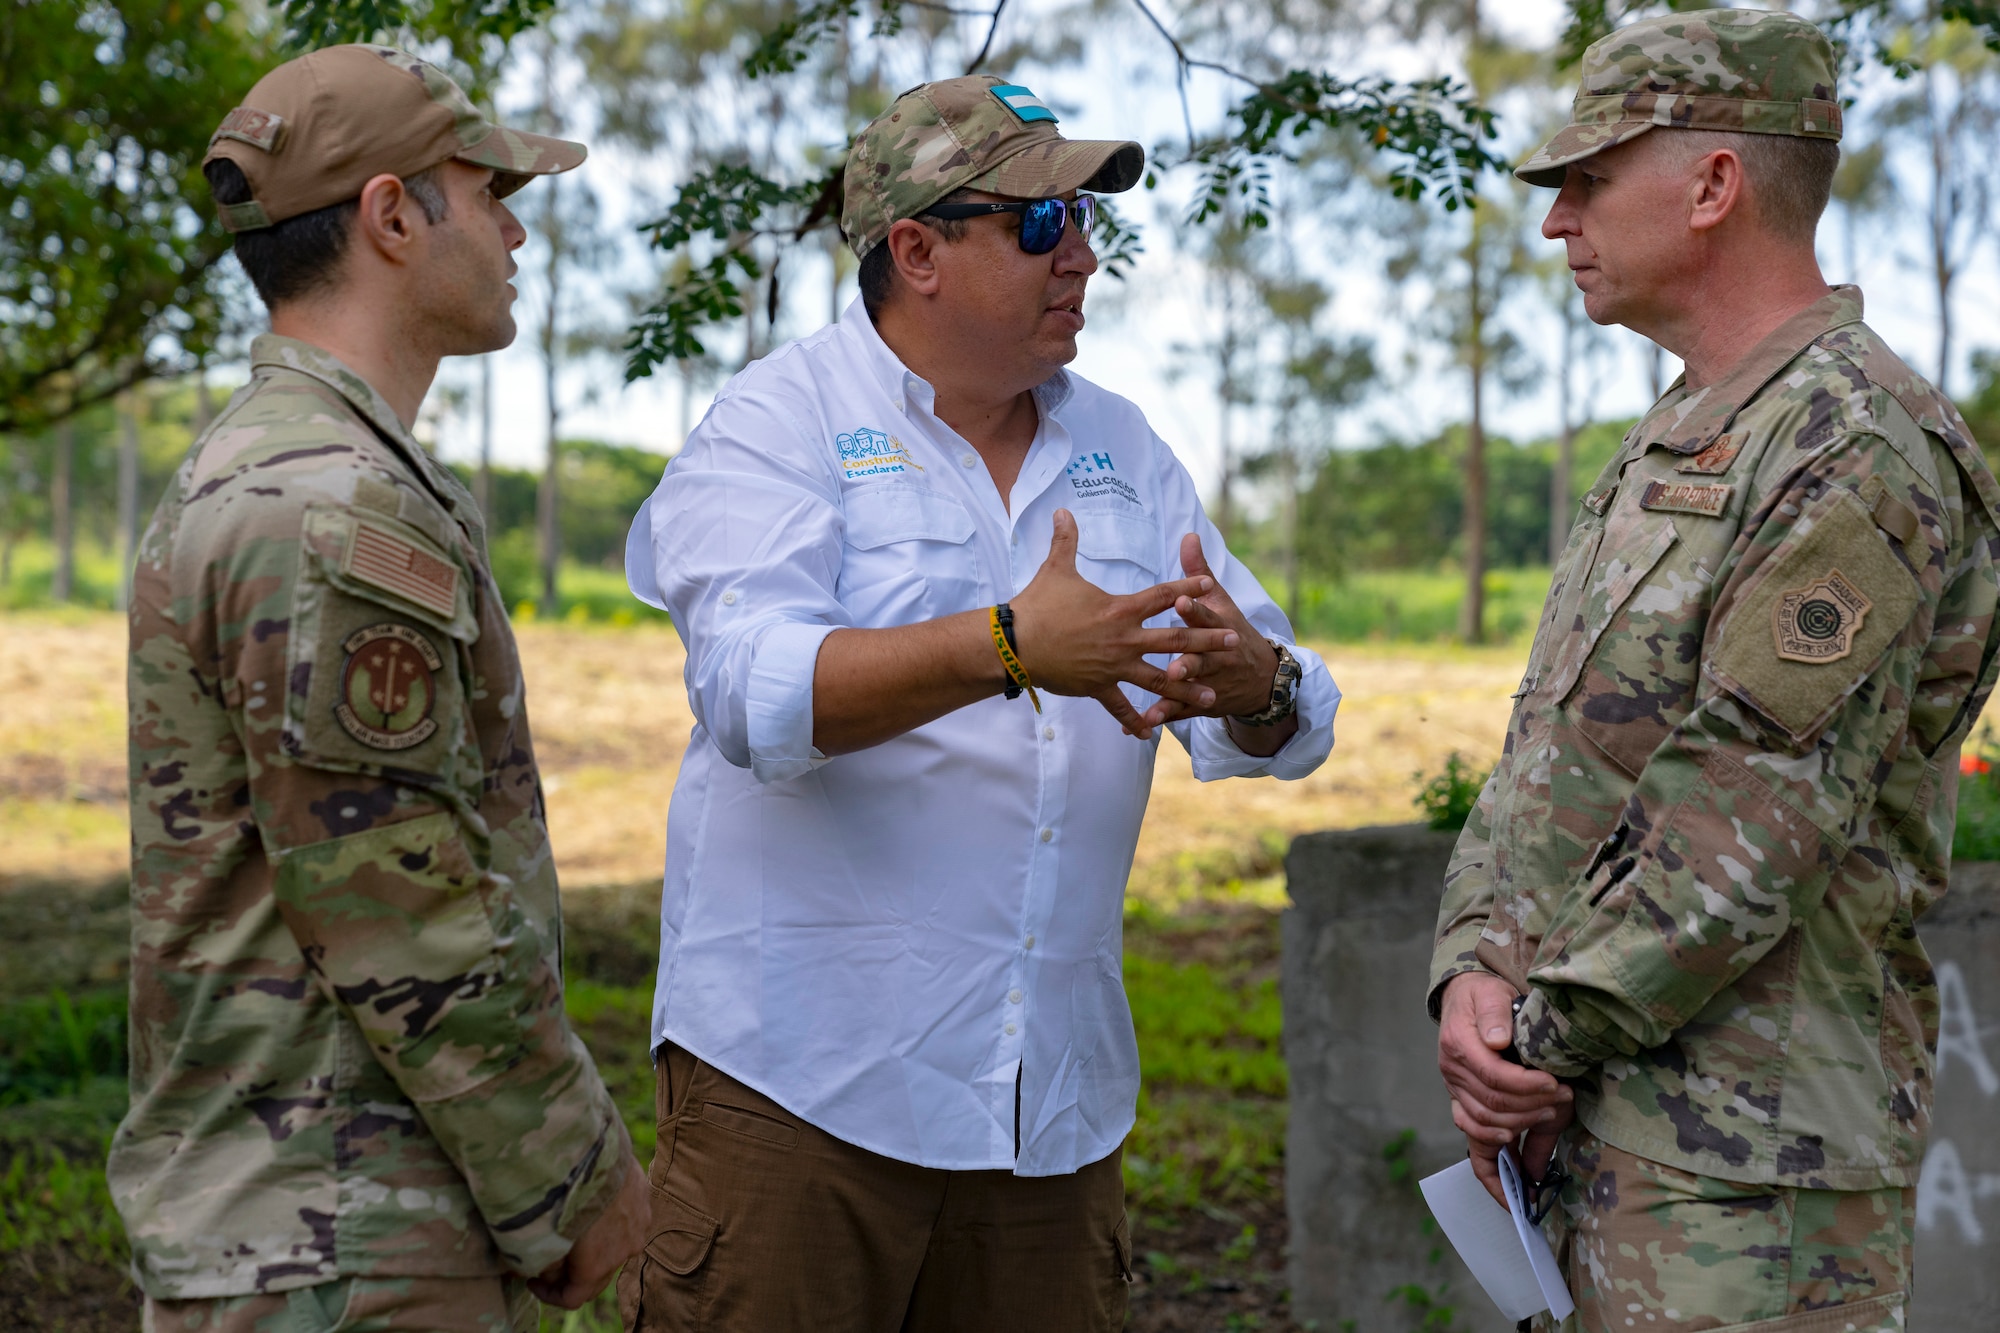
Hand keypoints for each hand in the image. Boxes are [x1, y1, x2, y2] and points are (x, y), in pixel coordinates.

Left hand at [529, 1152, 651, 1308]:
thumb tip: (541, 1270)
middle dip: (573, 1272)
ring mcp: (640, 1221)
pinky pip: (627, 1217)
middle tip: (548, 1259)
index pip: (575, 1298)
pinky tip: (592, 1200)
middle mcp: (625, 1249)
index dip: (549, 1294)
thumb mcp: (540, 1238)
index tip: (532, 1281)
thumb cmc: (560, 1195)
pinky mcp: (644, 1194)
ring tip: (572, 1226)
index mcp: (598, 1265)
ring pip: (616, 1244)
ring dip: (595, 1244)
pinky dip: (610, 1218)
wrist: (590, 1148)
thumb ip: (543, 1263)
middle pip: (598, 1274)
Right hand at [1010, 509, 1240, 737]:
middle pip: (1174, 639)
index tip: (1211, 586)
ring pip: (1159, 678)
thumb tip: (1062, 511)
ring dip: (1187, 686)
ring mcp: (1113, 666)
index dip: (1187, 590)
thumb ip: (1065, 541)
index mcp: (1119, 609)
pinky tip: (1150, 732)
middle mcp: (1123, 638)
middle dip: (1205, 640)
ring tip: (1212, 695)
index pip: (1162, 596)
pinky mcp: (1098, 687)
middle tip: (1231, 641)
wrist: (1016, 643)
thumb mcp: (1054, 569)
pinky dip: (1135, 720)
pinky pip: (1121, 707)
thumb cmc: (1037, 605)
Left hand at [1138, 533, 1293, 738]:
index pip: (1206, 616)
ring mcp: (1211, 682)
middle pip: (1202, 657)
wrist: (1262, 680)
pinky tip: (1142, 722)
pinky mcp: (1202, 703)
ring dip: (1176, 692)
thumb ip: (1199, 573)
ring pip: (1193, 687)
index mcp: (1219, 627)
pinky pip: (1180, 710)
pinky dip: (1162, 716)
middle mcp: (1217, 655)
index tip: (1180, 601)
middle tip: (1173, 661)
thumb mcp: (1220, 602)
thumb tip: (1188, 535)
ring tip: (1157, 698)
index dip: (1194, 610)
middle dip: (1189, 660)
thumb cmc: (1231, 631)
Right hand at [1438, 972, 1572, 1205]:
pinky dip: (1492, 1154)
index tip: (1557, 1085)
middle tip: (1564, 1100)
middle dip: (1532, 1106)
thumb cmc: (1482, 997)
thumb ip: (1493, 1014)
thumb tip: (1499, 1040)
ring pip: (1485, 1123)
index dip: (1527, 1086)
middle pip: (1492, 1104)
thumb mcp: (1489, 994)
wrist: (1464, 1001)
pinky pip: (1472, 1138)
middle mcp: (1452, 1073)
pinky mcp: (1463, 1105)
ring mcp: (1455, 1092)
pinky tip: (1514, 1162)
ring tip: (1550, 1115)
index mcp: (1458, 1045)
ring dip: (1520, 1125)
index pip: (1493, 1076)